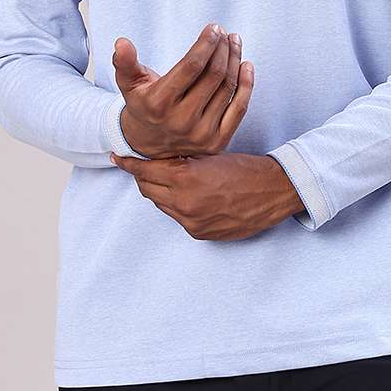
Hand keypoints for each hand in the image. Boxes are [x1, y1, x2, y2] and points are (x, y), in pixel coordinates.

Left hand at [109, 151, 304, 239]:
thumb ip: (181, 161)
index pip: (145, 171)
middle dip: (143, 176)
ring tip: (169, 178)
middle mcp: (184, 203)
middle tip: (143, 164)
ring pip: (161, 204)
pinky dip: (177, 205)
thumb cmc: (244, 168)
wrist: (273, 192)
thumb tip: (160, 159)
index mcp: (186, 178)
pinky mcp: (200, 234)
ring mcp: (191, 221)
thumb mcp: (209, 156)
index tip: (117, 158)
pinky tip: (188, 194)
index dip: (129, 164)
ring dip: (160, 191)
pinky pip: (178, 218)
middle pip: (148, 189)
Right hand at [112, 23, 254, 159]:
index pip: (191, 66)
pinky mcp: (217, 142)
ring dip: (234, 60)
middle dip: (222, 49)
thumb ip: (125, 63)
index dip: (206, 44)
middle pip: (213, 75)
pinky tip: (245, 65)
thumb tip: (121, 43)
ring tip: (234, 42)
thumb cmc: (142, 106)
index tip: (214, 28)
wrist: (148, 146)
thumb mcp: (129, 84)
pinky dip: (246, 85)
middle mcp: (181, 121)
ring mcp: (201, 134)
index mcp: (159, 103)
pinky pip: (239, 109)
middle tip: (224, 33)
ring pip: (227, 88)